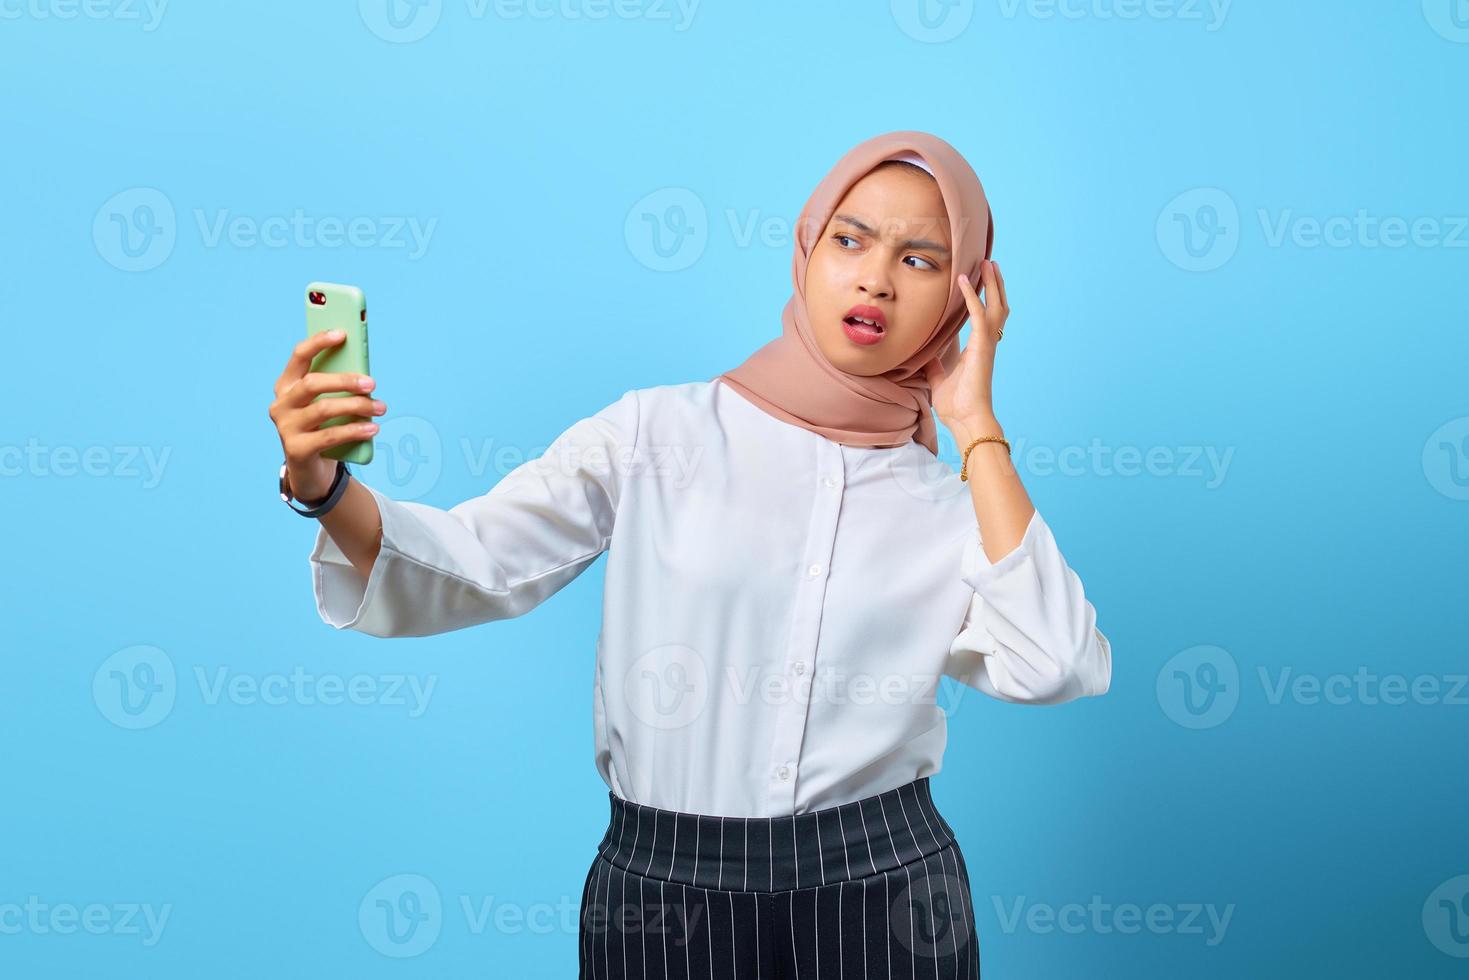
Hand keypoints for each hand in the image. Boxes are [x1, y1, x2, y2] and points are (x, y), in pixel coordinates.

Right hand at [269, 330, 385, 501]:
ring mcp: (286, 427)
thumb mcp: (327, 403)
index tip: (342, 333)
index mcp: (287, 385)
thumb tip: (365, 374)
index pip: (299, 356)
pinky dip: (354, 430)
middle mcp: (281, 403)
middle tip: (372, 383)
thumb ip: (338, 387)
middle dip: (345, 380)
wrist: (311, 469)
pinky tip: (372, 428)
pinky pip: (329, 436)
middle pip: (312, 383)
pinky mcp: (296, 449)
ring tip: (380, 407)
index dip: (319, 342)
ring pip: (323, 409)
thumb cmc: (322, 427)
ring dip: (357, 406)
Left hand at [926, 259, 1008, 433]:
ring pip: (996, 305)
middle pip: (997, 306)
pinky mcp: (982, 346)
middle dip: (994, 284)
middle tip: (989, 263)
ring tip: (988, 263)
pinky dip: (971, 296)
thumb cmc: (956, 405)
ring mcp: (987, 344)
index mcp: (978, 349)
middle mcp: (986, 343)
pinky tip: (965, 281)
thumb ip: (935, 364)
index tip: (980, 280)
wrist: (966, 419)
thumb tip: (925, 355)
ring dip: (992, 284)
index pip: (984, 317)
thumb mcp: (939, 379)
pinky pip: (979, 314)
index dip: (984, 298)